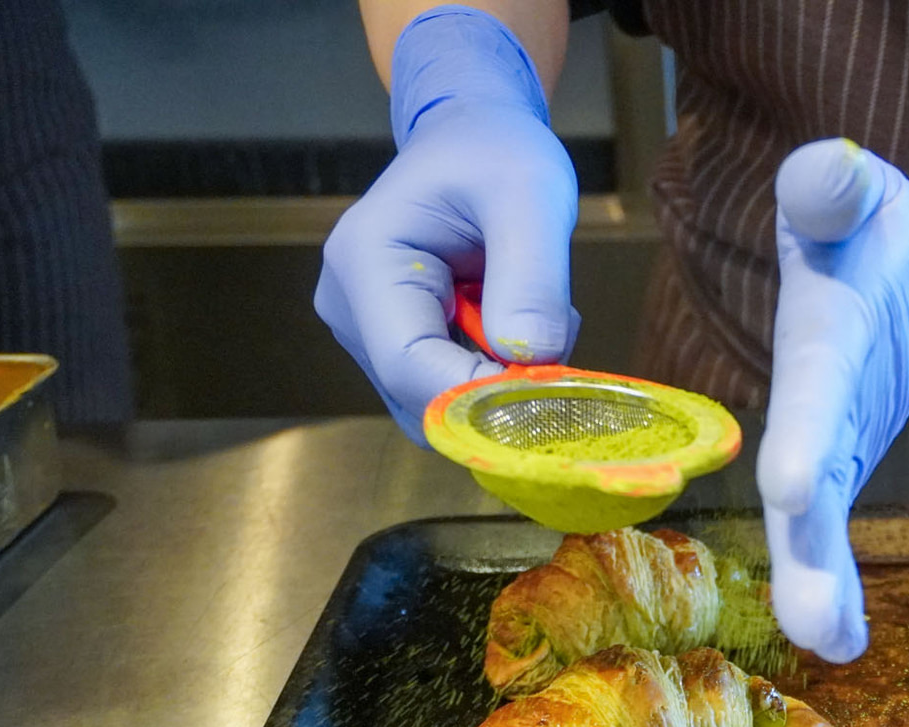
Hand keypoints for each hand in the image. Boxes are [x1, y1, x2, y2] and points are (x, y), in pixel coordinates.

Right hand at [315, 6, 578, 441]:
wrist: (473, 140)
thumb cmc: (495, 152)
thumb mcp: (531, 196)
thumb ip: (532, 278)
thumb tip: (532, 359)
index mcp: (366, 263)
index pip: (410, 367)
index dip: (481, 398)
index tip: (553, 390)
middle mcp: (351, 308)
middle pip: (425, 397)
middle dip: (501, 389)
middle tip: (557, 332)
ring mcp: (369, 333)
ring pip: (444, 403)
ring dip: (505, 378)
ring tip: (534, 308)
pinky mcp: (397, 347)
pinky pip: (452, 390)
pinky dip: (498, 372)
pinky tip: (516, 320)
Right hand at [758, 132, 908, 661]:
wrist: (902, 258)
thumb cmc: (874, 223)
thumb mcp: (858, 194)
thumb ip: (834, 186)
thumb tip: (832, 168)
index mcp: (818, 337)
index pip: (809, 389)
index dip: (802, 434)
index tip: (792, 487)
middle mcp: (808, 400)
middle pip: (802, 482)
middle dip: (806, 551)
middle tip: (812, 623)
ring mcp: (822, 437)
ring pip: (812, 521)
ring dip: (821, 584)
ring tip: (832, 643)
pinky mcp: (841, 462)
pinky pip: (833, 531)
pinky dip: (839, 583)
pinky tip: (846, 640)